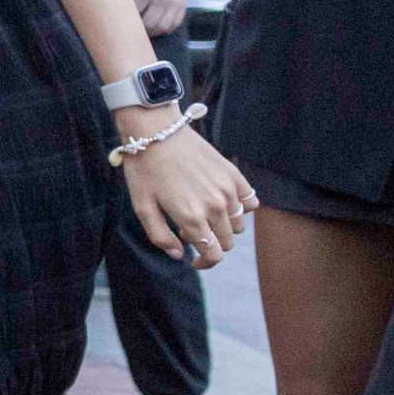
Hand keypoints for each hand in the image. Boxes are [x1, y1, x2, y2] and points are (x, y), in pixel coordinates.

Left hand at [118, 122, 253, 269]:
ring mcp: (228, 189)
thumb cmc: (144, 170)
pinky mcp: (233, 174)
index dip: (205, 263)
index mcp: (192, 218)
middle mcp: (215, 206)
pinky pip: (251, 201)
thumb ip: (160, 236)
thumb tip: (179, 255)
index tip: (194, 260)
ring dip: (224, 227)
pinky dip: (242, 208)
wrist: (156, 132)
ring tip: (202, 214)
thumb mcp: (142, 207)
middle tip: (188, 230)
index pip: (214, 255)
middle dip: (211, 244)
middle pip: (228, 242)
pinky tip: (223, 202)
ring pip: (239, 224)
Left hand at [126, 0, 201, 38]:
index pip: (134, 12)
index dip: (127, 18)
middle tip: (132, 29)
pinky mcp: (183, 6)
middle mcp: (162, 0)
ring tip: (144, 31)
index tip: (121, 22)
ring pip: (162, 28)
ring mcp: (175, 4)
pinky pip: (175, 24)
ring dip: (152, 32)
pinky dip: (165, 30)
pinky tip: (158, 28)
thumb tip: (117, 5)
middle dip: (139, 29)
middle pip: (149, 24)